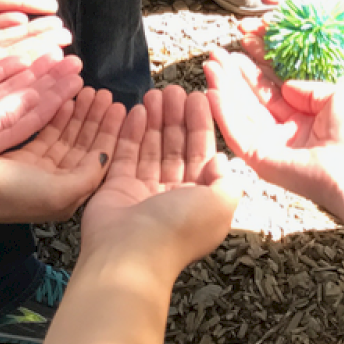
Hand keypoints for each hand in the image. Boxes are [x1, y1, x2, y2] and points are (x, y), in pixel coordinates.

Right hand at [0, 40, 85, 161]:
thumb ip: (0, 117)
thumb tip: (35, 102)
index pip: (35, 113)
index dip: (58, 96)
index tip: (79, 79)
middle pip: (28, 96)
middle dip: (53, 79)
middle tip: (77, 60)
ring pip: (12, 81)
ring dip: (35, 66)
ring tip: (58, 48)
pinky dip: (8, 60)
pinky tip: (24, 50)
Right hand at [0, 87, 125, 224]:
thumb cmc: (16, 194)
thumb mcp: (61, 192)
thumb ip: (88, 174)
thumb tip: (106, 155)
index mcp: (72, 196)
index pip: (98, 159)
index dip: (110, 132)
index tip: (120, 107)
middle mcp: (60, 183)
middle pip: (84, 145)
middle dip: (96, 120)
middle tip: (106, 93)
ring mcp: (42, 169)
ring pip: (68, 137)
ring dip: (80, 115)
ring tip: (90, 91)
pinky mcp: (25, 157)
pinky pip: (48, 133)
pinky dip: (58, 117)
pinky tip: (67, 101)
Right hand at [78, 85, 240, 268]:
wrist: (130, 254)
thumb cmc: (179, 226)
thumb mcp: (220, 204)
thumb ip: (227, 179)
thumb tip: (219, 160)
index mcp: (200, 199)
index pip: (203, 153)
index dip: (201, 124)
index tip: (198, 96)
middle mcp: (173, 194)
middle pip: (176, 147)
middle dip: (176, 117)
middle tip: (172, 88)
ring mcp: (143, 191)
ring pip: (151, 148)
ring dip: (155, 120)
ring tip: (154, 92)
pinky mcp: (117, 187)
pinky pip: (125, 155)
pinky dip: (131, 132)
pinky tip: (135, 110)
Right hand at [206, 50, 343, 215]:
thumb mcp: (338, 95)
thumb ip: (309, 88)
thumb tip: (287, 85)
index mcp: (306, 120)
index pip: (273, 93)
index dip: (255, 73)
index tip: (239, 51)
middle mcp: (287, 134)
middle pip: (252, 101)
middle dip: (233, 77)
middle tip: (215, 55)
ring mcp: (272, 147)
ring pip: (240, 114)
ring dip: (223, 89)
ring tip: (209, 65)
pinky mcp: (260, 159)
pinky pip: (237, 133)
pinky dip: (223, 112)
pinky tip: (212, 90)